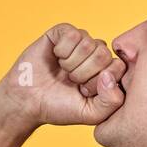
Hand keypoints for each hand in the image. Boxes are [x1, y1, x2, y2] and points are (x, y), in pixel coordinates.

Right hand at [0, 23, 127, 126]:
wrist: (28, 101)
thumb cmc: (59, 107)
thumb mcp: (92, 114)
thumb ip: (113, 101)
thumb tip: (109, 74)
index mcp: (106, 71)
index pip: (118, 66)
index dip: (99, 82)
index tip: (84, 92)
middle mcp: (95, 54)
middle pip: (103, 54)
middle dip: (84, 73)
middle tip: (71, 81)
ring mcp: (80, 42)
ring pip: (88, 43)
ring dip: (71, 63)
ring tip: (63, 71)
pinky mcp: (63, 32)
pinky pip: (72, 34)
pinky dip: (62, 50)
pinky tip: (55, 57)